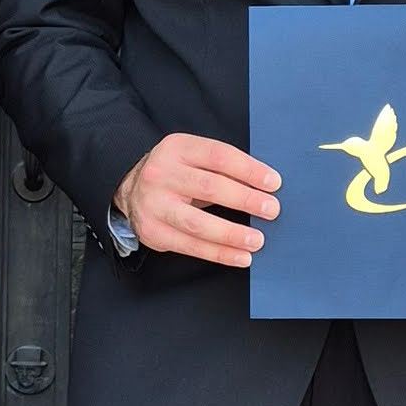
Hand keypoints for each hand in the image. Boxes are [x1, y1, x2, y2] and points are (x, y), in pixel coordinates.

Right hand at [116, 134, 280, 267]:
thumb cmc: (176, 174)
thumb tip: (266, 187)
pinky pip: (191, 246)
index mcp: (177, 148)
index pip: (218, 156)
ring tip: (257, 240)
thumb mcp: (193, 158)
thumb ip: (222, 168)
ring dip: (232, 233)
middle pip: (210, 188)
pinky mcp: (152, 232)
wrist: (131, 190)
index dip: (248, 170)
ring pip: (198, 223)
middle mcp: (161, 174)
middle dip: (245, 200)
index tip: (274, 183)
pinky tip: (240, 257)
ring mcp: (154, 205)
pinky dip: (219, 254)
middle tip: (272, 210)